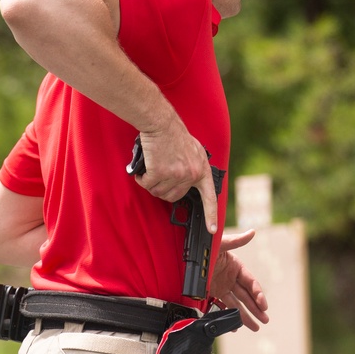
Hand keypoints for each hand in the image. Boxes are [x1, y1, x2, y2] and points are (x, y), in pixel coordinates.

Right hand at [137, 108, 216, 232]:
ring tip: (153, 168)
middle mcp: (191, 175)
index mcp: (202, 170)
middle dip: (164, 189)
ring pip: (159, 192)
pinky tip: (144, 169)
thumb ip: (195, 168)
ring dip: (152, 183)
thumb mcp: (195, 151)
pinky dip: (143, 179)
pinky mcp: (160, 172)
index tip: (212, 230)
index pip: (209, 198)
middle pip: (174, 197)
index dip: (211, 215)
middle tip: (159, 175)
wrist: (162, 124)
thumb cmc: (175, 135)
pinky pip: (148, 185)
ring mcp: (176, 175)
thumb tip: (190, 182)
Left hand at [210, 230, 268, 330]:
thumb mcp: (220, 244)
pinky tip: (234, 326)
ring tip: (255, 328)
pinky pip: (223, 307)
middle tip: (265, 320)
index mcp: (237, 267)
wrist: (186, 254)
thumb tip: (252, 232)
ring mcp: (223, 287)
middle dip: (257, 309)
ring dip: (246, 316)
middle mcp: (232, 279)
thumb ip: (236, 241)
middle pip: (247, 297)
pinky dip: (228, 316)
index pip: (251, 283)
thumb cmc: (204, 247)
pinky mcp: (213, 294)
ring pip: (237, 304)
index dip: (258, 295)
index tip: (263, 305)